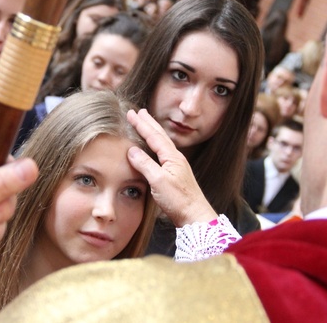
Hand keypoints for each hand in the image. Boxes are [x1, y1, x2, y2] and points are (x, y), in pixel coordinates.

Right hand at [126, 109, 216, 226]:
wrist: (195, 215)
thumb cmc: (179, 200)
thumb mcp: (158, 181)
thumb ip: (145, 164)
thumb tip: (132, 150)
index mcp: (172, 157)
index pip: (154, 136)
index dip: (142, 124)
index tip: (131, 113)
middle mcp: (176, 158)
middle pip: (160, 136)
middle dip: (148, 123)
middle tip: (139, 111)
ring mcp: (176, 166)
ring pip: (162, 143)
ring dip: (152, 132)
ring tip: (146, 123)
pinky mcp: (175, 175)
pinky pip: (162, 153)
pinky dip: (155, 145)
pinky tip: (154, 148)